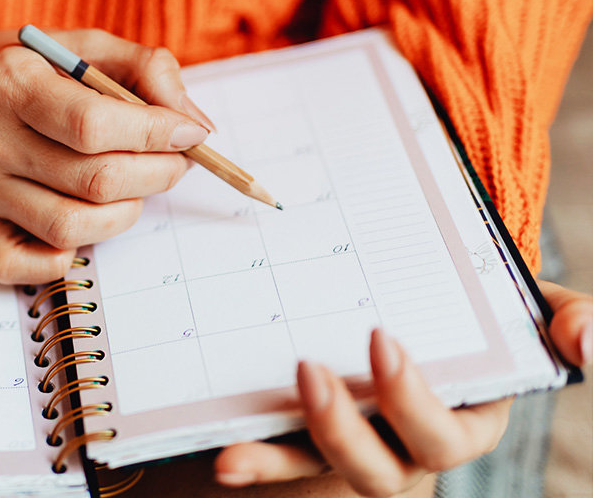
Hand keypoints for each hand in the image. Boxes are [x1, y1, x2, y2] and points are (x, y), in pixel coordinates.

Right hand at [0, 16, 211, 283]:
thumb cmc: (29, 65)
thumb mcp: (85, 45)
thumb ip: (147, 70)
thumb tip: (194, 128)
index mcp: (11, 81)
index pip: (93, 125)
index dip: (156, 134)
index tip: (190, 134)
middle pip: (93, 181)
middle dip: (156, 175)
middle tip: (174, 162)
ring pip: (70, 227)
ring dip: (124, 214)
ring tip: (134, 187)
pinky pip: (20, 265)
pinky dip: (62, 259)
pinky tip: (82, 223)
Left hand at [213, 281, 592, 496]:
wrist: (419, 305)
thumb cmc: (482, 312)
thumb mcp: (530, 309)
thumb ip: (570, 321)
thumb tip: (587, 343)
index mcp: (465, 420)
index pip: (446, 432)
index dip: (413, 398)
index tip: (380, 338)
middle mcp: (408, 447)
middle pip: (380, 467)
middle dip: (343, 429)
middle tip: (307, 370)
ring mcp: (357, 447)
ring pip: (322, 470)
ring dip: (279, 461)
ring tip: (234, 451)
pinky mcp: (312, 439)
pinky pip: (282, 457)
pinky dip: (253, 459)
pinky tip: (220, 455)